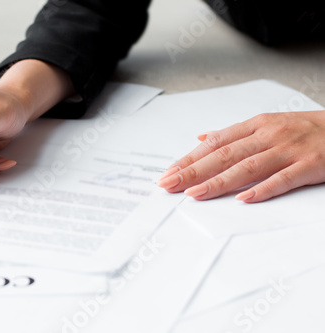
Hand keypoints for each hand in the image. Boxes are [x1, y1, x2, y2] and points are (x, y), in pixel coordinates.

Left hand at [158, 111, 324, 202]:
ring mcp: (289, 150)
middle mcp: (268, 135)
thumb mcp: (267, 124)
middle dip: (194, 170)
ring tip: (195, 193)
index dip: (190, 158)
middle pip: (225, 155)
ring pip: (247, 167)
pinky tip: (243, 199)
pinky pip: (283, 178)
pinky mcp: (310, 164)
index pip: (215, 143)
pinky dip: (262, 189)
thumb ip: (234, 134)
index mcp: (256, 125)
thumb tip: (203, 138)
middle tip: (170, 184)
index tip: (169, 172)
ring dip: (219, 181)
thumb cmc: (305, 128)